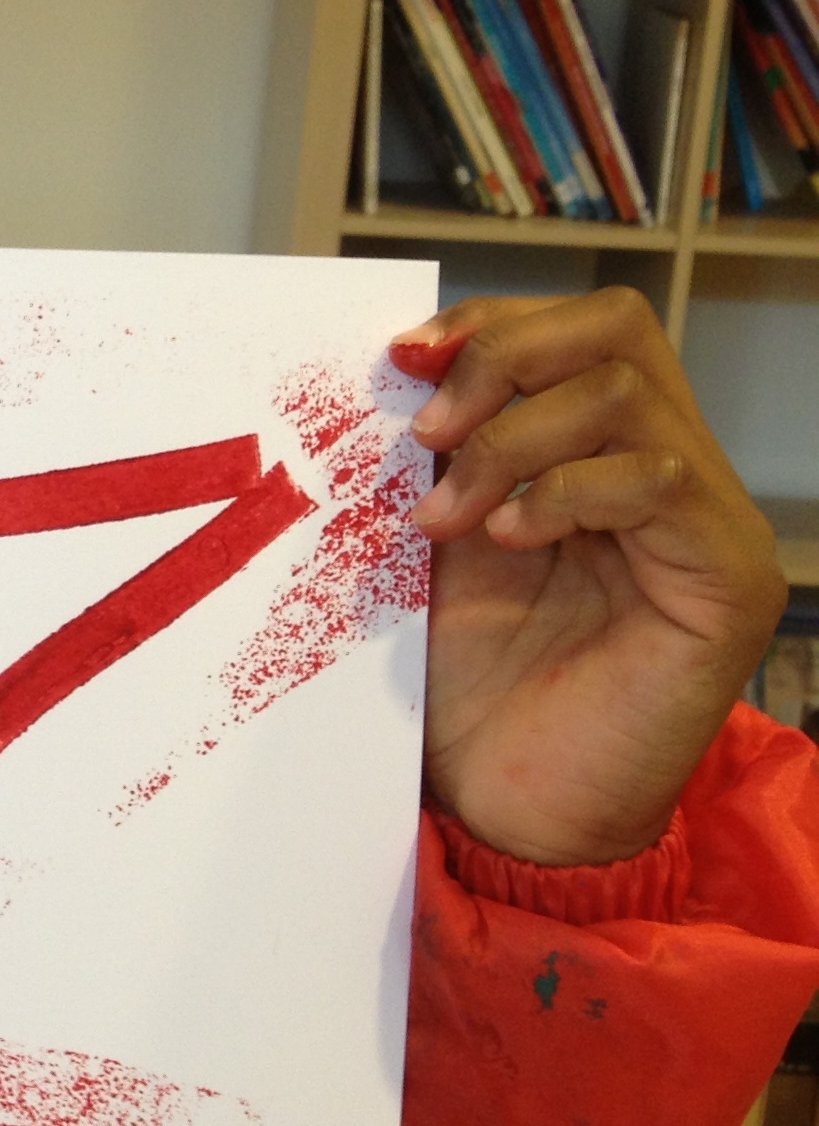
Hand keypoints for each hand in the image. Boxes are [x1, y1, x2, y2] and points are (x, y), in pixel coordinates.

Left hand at [395, 288, 784, 865]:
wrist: (504, 803)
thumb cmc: (466, 685)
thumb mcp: (432, 541)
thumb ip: (435, 454)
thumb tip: (397, 359)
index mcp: (594, 452)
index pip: (575, 328)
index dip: (489, 322)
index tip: (399, 357)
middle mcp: (663, 468)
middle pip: (614, 329)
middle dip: (502, 359)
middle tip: (424, 434)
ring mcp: (703, 519)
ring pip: (626, 393)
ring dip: (511, 440)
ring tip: (447, 516)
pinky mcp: (728, 576)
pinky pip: (658, 477)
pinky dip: (566, 492)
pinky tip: (510, 540)